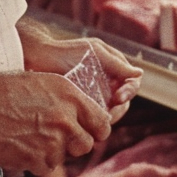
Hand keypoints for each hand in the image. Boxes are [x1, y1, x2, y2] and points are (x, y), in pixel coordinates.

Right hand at [0, 71, 111, 173]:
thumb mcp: (37, 83)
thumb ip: (63, 99)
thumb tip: (79, 115)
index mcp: (68, 93)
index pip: (101, 121)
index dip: (94, 130)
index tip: (87, 133)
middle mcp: (65, 116)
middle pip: (86, 144)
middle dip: (72, 144)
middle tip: (51, 138)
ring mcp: (53, 140)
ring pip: (62, 156)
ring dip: (49, 152)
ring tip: (25, 136)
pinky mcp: (38, 160)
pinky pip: (45, 167)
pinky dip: (33, 161)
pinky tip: (17, 145)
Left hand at [19, 23, 141, 123]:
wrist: (37, 59)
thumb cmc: (64, 51)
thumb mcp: (93, 52)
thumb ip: (116, 63)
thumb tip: (139, 73)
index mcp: (112, 67)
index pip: (131, 83)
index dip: (129, 92)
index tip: (118, 97)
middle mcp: (106, 82)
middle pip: (124, 101)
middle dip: (119, 109)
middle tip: (108, 115)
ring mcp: (95, 95)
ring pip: (111, 112)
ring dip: (109, 118)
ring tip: (99, 121)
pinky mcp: (83, 106)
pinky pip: (95, 118)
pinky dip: (95, 122)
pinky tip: (88, 125)